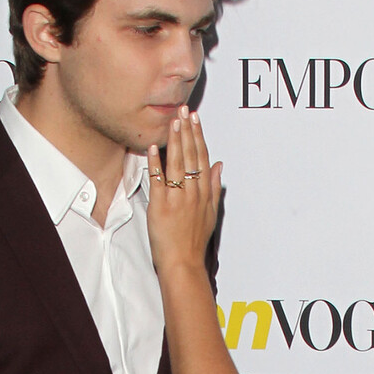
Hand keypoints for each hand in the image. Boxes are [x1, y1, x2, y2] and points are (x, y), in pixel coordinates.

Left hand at [146, 107, 221, 276]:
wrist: (183, 263)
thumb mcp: (211, 214)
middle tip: (184, 110)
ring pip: (177, 164)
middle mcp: (192, 194)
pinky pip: (159, 180)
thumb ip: (214, 187)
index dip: (199, 136)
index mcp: (204, 194)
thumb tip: (219, 165)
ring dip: (175, 141)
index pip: (202, 158)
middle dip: (188, 131)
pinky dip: (156, 163)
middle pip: (191, 156)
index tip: (196, 119)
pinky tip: (154, 147)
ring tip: (173, 121)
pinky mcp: (161, 207)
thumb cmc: (194, 242)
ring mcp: (177, 199)